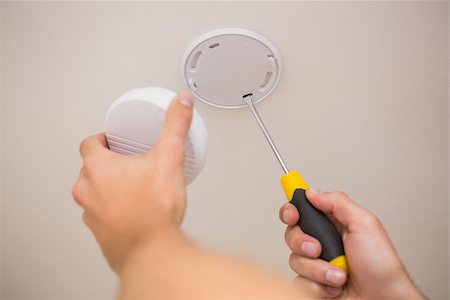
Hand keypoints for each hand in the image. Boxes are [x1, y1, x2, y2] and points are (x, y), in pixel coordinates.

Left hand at [72, 92, 193, 271]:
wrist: (151, 251)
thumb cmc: (153, 210)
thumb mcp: (168, 158)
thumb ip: (175, 126)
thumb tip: (181, 103)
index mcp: (98, 169)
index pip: (89, 144)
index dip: (101, 140)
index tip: (111, 140)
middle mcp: (88, 192)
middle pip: (90, 169)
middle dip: (107, 165)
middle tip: (127, 164)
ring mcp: (92, 215)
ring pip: (93, 194)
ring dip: (108, 189)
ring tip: (132, 188)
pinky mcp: (101, 234)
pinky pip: (102, 216)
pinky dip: (114, 211)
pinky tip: (133, 212)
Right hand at [279, 189, 424, 298]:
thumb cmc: (382, 267)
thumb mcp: (365, 224)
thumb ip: (338, 202)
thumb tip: (312, 192)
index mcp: (332, 224)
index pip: (302, 209)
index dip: (291, 210)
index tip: (292, 215)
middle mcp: (322, 242)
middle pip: (292, 234)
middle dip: (302, 242)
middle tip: (318, 249)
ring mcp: (316, 264)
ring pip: (295, 260)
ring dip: (318, 270)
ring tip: (339, 275)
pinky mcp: (313, 284)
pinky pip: (299, 282)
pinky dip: (318, 286)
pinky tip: (334, 288)